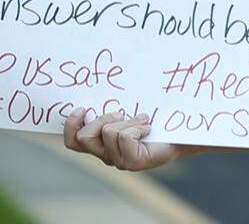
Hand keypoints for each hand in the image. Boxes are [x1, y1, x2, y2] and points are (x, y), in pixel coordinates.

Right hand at [63, 107, 185, 170]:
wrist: (177, 135)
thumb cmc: (150, 121)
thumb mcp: (126, 113)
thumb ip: (109, 110)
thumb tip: (97, 85)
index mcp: (99, 144)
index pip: (72, 142)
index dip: (71, 125)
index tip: (83, 108)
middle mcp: (105, 155)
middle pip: (84, 137)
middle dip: (101, 118)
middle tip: (119, 113)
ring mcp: (118, 161)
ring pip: (108, 132)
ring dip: (127, 121)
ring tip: (142, 120)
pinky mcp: (132, 162)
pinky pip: (125, 137)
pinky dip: (138, 127)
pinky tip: (148, 128)